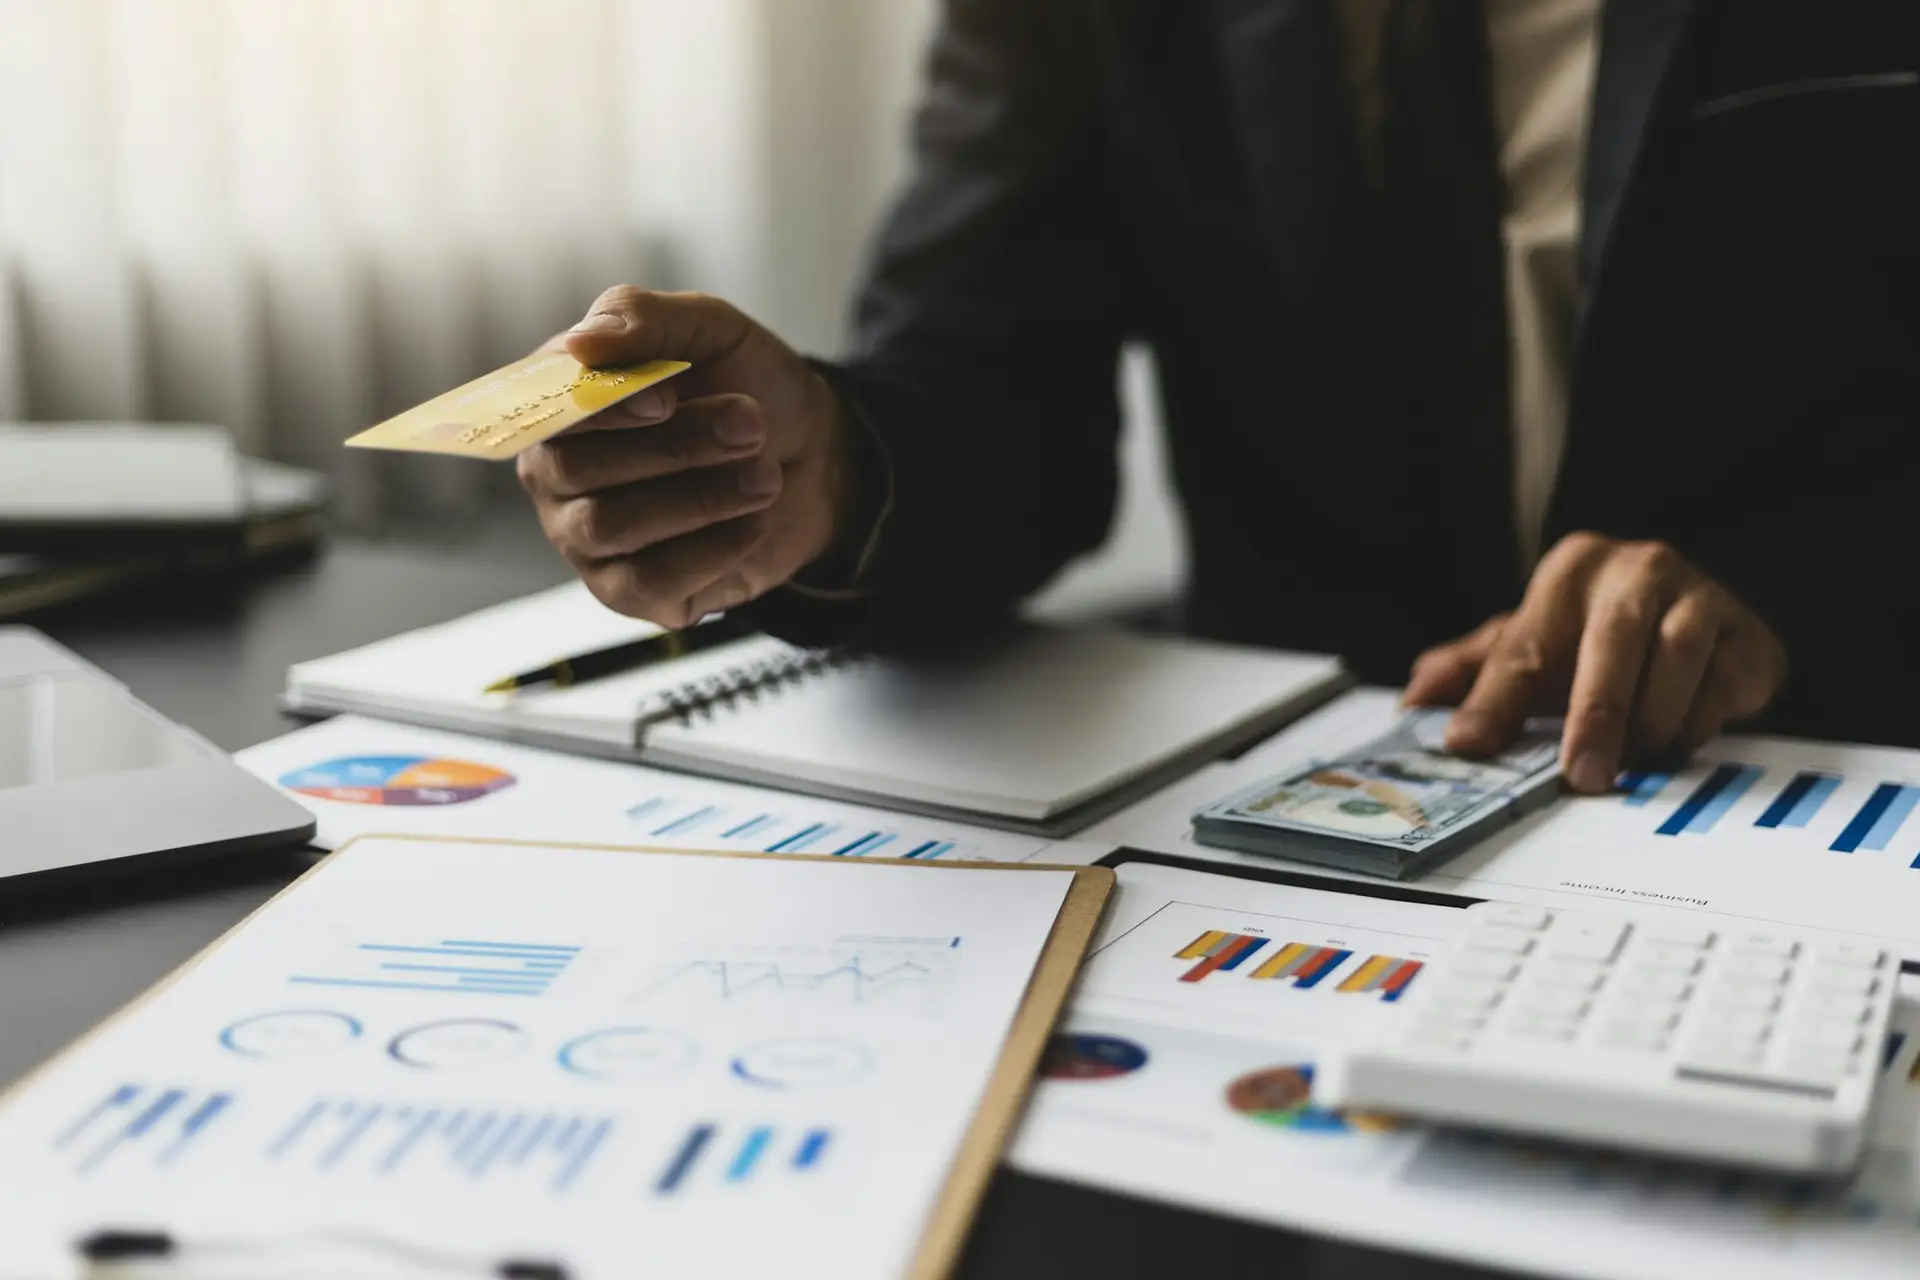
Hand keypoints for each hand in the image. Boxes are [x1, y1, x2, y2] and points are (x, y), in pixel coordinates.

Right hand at [517, 286, 855, 627]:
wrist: (814, 454)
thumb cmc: (746, 385)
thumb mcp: (709, 328)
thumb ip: (641, 317)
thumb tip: (578, 343)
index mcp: (561, 402)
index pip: (546, 409)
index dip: (603, 408)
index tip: (669, 399)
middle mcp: (557, 473)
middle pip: (576, 470)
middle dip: (673, 448)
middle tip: (750, 425)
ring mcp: (586, 538)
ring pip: (610, 526)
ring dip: (701, 497)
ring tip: (765, 475)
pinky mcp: (630, 591)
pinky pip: (648, 582)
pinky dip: (712, 548)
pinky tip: (754, 521)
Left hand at [1403, 533, 1787, 793]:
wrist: (1691, 631)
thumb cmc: (1594, 643)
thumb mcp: (1527, 650)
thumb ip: (1471, 675)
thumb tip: (1415, 701)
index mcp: (1573, 570)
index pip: (1524, 643)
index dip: (1494, 701)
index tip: (1469, 745)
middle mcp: (1640, 569)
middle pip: (1613, 640)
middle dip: (1595, 715)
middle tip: (1583, 776)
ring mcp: (1703, 596)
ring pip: (1679, 659)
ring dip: (1651, 721)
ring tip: (1632, 760)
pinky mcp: (1751, 636)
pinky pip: (1727, 684)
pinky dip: (1698, 723)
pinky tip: (1675, 741)